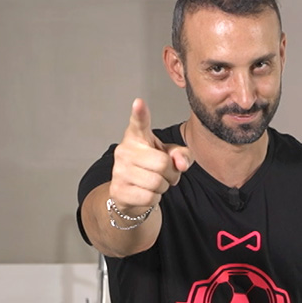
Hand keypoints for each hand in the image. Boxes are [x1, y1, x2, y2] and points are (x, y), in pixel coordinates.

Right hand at [110, 98, 191, 213]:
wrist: (130, 193)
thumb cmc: (151, 168)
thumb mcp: (170, 156)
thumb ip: (182, 155)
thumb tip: (180, 164)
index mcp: (137, 136)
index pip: (139, 123)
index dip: (139, 114)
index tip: (139, 103)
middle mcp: (125, 150)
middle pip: (163, 164)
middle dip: (171, 174)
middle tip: (164, 174)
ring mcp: (119, 171)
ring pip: (157, 183)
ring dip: (163, 187)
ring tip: (155, 183)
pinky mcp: (118, 190)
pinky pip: (149, 197)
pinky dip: (154, 199)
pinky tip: (146, 193)